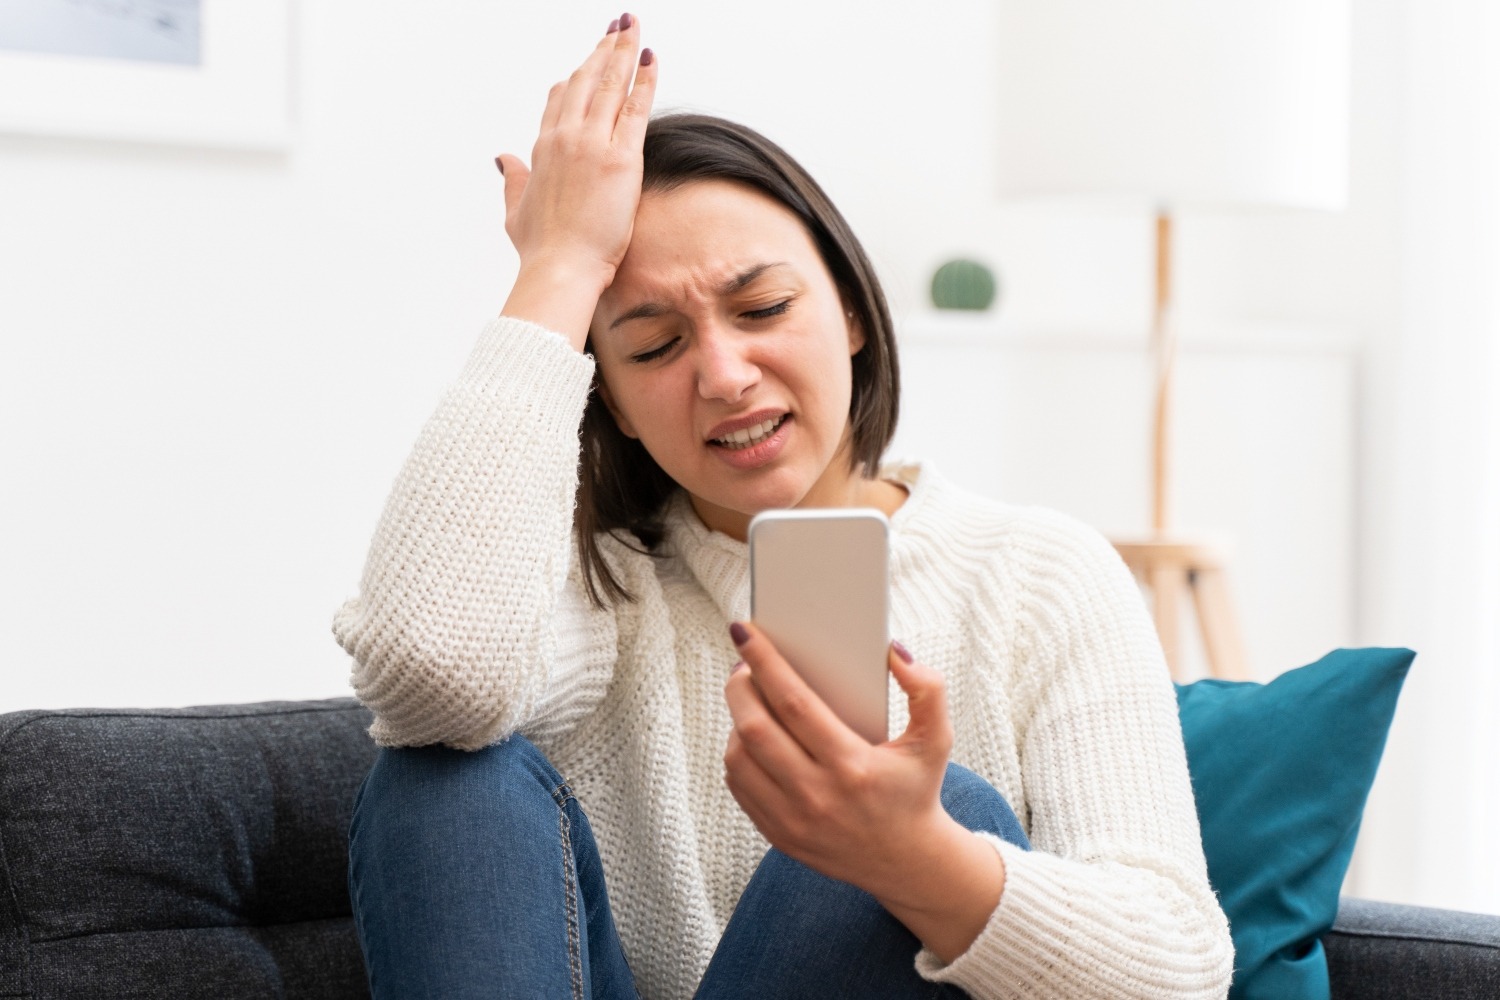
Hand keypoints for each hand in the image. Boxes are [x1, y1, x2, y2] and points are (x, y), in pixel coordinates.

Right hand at [498, 16, 657, 344]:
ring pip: (609, 85)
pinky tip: (651, 59)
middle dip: (603, 51)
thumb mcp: (515, 210)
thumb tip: (502, 159)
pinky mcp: (620, 157)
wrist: (560, 268)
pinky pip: (635, 108)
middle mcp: (564, 138)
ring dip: (623, 53)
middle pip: (586, 81)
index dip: (576, 76)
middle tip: (617, 28)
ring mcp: (591, 144)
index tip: (587, 61)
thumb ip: (512, 179)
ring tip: (633, 30)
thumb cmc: (541, 249)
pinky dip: (644, 81)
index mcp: (542, 149)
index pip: (560, 99)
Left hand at [723, 623, 1005, 960]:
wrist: (907, 862)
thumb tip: (894, 652)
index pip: (794, 703)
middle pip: (755, 728)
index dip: (764, 662)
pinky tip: (751, 734)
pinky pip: (739, 784)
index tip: (745, 632)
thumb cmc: (915, 790)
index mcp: (852, 766)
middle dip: (739, 686)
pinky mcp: (777, 834)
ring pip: (739, 756)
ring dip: (736, 719)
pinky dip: (737, 752)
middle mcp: (817, 796)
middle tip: (743, 663)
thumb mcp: (936, 740)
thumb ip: (928, 690)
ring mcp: (792, 819)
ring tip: (749, 697)